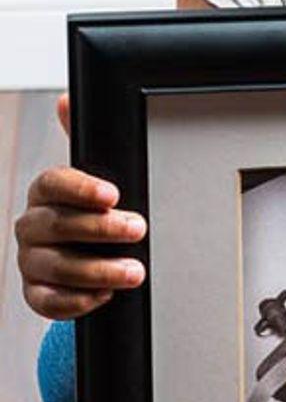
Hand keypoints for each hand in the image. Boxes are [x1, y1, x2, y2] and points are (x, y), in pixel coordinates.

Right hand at [14, 92, 146, 319]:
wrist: (84, 253)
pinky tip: (105, 295)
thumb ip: (82, 140)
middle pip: (59, 226)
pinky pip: (49, 301)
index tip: (113, 193)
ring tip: (135, 271)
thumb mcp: (94, 175)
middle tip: (139, 229)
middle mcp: (31, 225)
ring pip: (58, 267)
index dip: (82, 188)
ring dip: (99, 270)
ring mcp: (31, 261)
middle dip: (102, 229)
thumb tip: (65, 99)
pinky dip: (78, 301)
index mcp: (44, 192)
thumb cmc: (91, 209)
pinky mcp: (36, 292)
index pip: (53, 183)